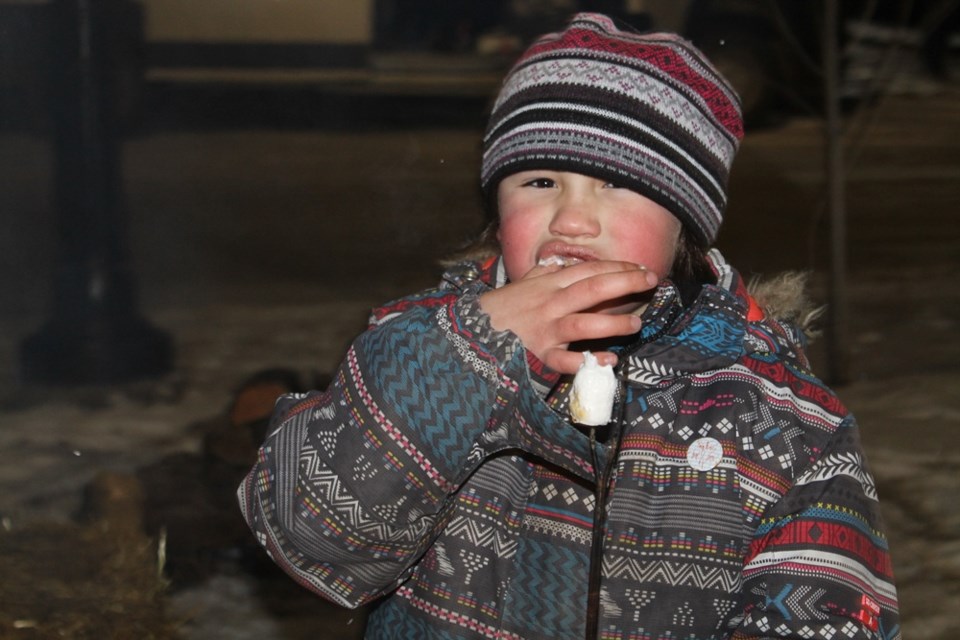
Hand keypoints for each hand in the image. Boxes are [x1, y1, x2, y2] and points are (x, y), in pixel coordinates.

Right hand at [479, 261, 658, 374]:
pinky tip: (608, 361)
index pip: (588, 271)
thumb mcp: (523, 282)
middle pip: (591, 289)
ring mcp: (545, 330)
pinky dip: (587, 362)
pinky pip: (565, 360)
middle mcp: (550, 304)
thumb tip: (565, 261)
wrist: (470, 332)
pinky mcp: (539, 356)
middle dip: (624, 283)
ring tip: (636, 324)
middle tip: (650, 281)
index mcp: (548, 284)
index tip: (640, 268)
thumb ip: (545, 271)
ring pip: (583, 323)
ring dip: (612, 323)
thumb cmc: (502, 308)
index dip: (616, 268)